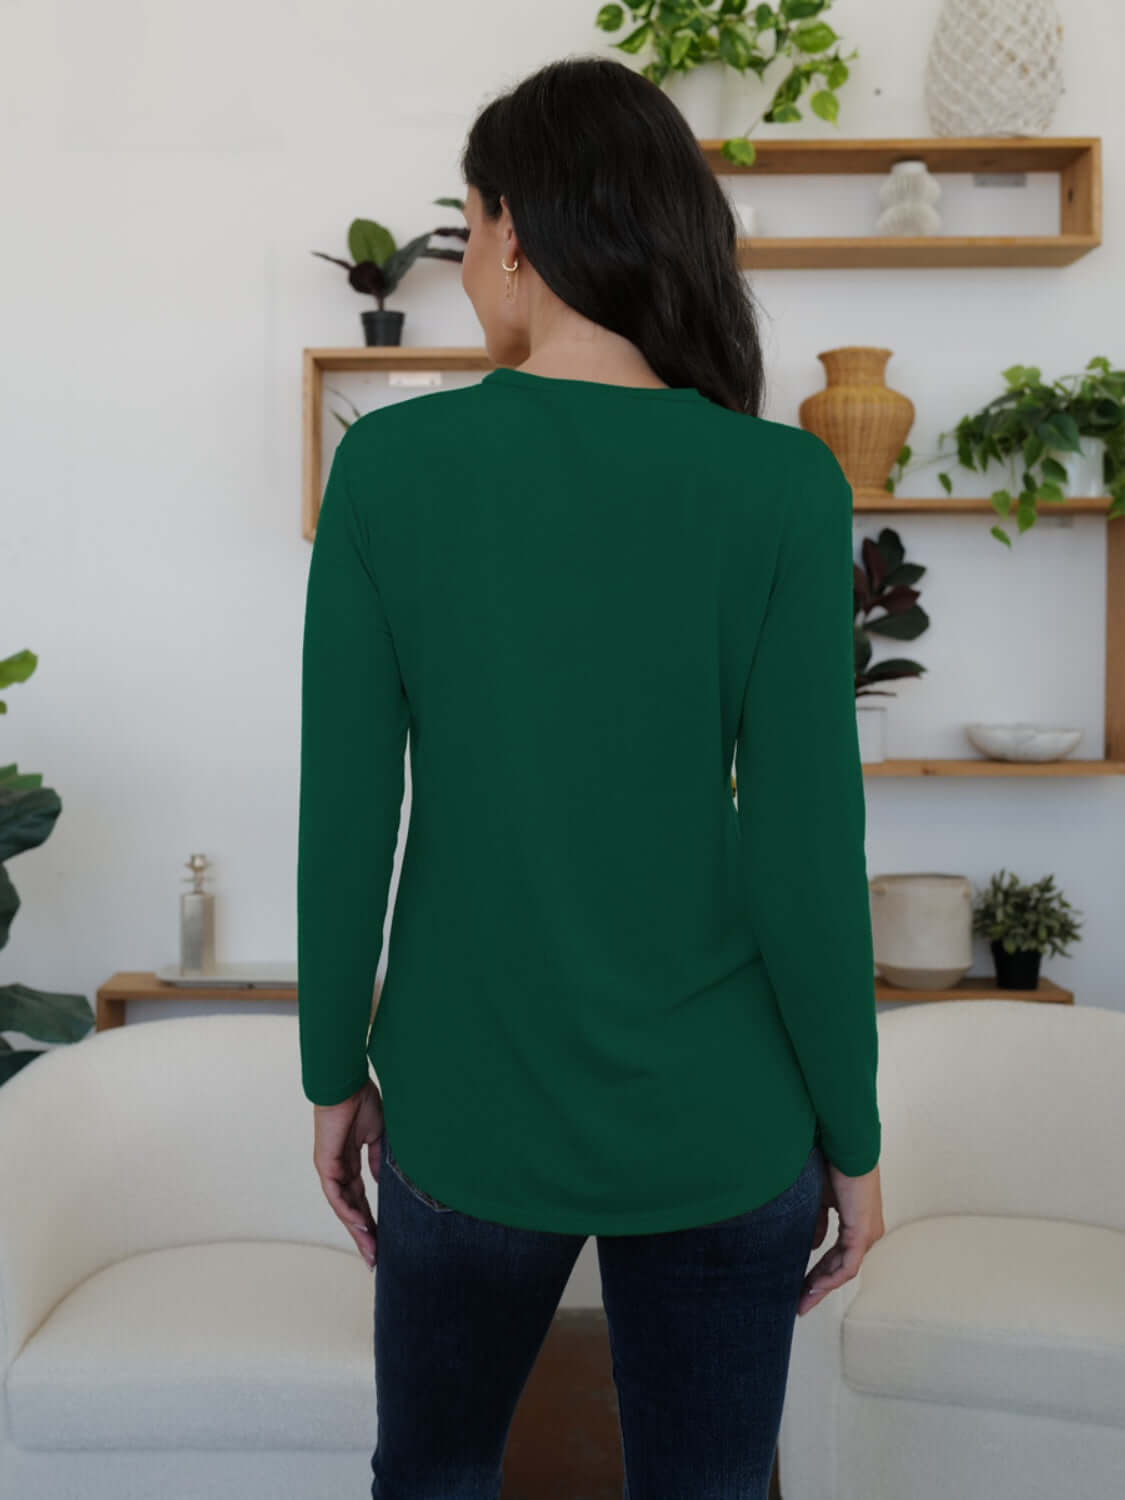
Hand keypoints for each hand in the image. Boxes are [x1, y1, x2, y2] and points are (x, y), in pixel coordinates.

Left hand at [311, 1079, 386, 1268]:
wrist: (347, 1084)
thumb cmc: (362, 1102)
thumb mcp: (378, 1136)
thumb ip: (378, 1160)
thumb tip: (381, 1182)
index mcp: (350, 1164)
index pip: (361, 1199)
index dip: (371, 1220)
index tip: (383, 1240)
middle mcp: (338, 1171)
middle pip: (352, 1210)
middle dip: (364, 1235)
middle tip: (375, 1259)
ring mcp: (330, 1169)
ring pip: (343, 1208)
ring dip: (357, 1230)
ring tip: (371, 1250)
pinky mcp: (326, 1163)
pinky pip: (336, 1194)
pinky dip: (348, 1210)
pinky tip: (360, 1225)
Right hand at [797, 1157, 883, 1315]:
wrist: (844, 1145)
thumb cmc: (832, 1164)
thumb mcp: (820, 1199)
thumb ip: (817, 1223)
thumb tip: (812, 1246)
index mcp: (858, 1224)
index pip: (837, 1257)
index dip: (818, 1273)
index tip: (799, 1287)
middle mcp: (867, 1233)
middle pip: (840, 1269)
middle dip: (817, 1287)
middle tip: (799, 1304)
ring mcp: (867, 1234)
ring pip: (844, 1271)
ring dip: (822, 1287)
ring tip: (802, 1300)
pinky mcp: (863, 1232)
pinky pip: (848, 1265)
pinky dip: (830, 1277)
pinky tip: (814, 1286)